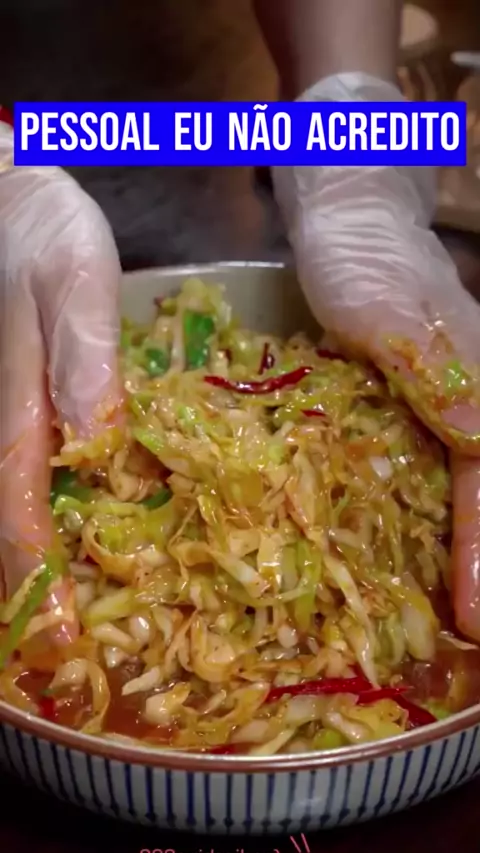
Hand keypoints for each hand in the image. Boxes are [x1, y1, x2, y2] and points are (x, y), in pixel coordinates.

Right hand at [0, 124, 122, 643]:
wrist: (9, 197)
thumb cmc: (40, 234)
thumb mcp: (73, 287)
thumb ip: (86, 366)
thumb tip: (102, 446)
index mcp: (13, 410)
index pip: (19, 513)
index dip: (40, 581)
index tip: (65, 640)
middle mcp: (5, 426)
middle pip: (13, 525)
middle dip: (41, 591)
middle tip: (79, 652)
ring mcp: (10, 417)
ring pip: (20, 505)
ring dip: (46, 565)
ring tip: (89, 616)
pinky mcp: (25, 406)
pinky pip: (34, 474)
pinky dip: (56, 516)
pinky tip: (91, 532)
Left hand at [273, 73, 479, 640]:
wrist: (349, 225)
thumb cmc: (366, 266)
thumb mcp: (392, 320)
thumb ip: (441, 380)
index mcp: (479, 395)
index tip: (473, 623)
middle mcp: (477, 412)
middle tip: (472, 636)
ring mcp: (454, 416)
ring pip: (473, 495)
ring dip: (470, 554)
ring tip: (461, 622)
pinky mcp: (423, 418)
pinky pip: (441, 484)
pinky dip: (447, 529)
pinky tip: (427, 566)